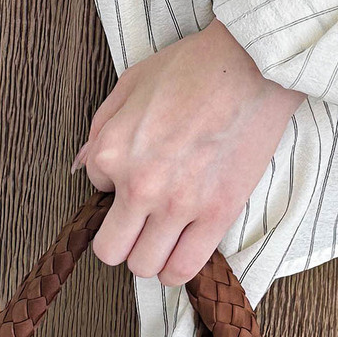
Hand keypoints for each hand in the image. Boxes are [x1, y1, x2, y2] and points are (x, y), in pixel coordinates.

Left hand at [75, 19, 303, 285]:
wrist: (251, 66)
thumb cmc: (193, 67)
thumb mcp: (130, 83)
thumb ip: (102, 127)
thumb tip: (86, 165)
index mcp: (113, 151)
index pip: (95, 190)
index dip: (115, 180)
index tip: (136, 170)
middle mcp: (140, 185)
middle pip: (111, 249)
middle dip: (120, 238)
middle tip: (136, 221)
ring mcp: (179, 205)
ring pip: (145, 267)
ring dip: (149, 256)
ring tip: (161, 237)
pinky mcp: (217, 215)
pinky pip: (183, 269)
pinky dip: (176, 270)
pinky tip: (179, 253)